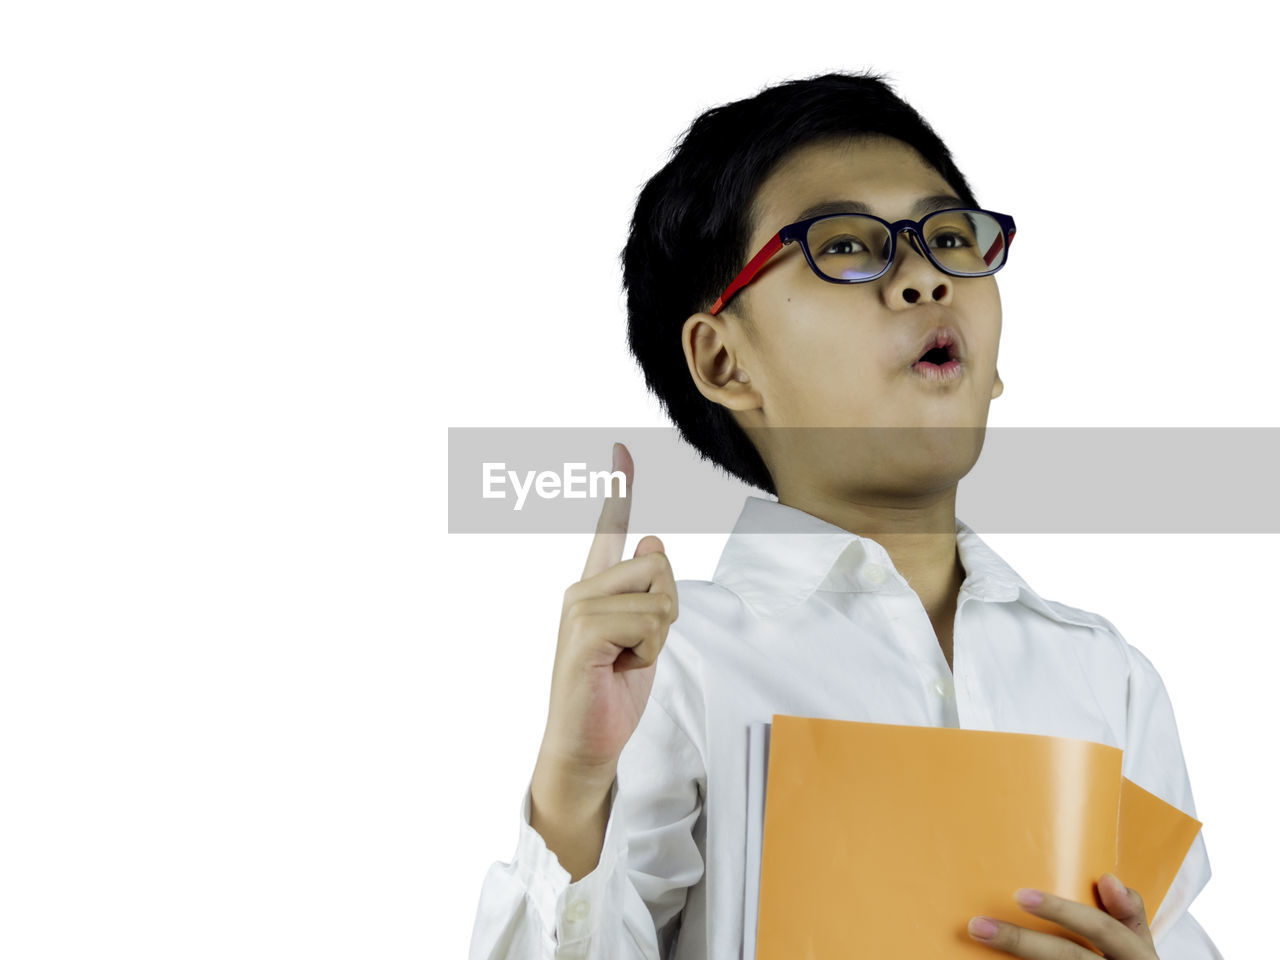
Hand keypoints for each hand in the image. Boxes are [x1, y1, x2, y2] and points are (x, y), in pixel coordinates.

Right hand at [537, 442, 678, 779]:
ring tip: (626, 660)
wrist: (585, 745)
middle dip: (667, 610)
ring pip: (659, 595)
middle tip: (637, 647)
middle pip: (658, 565)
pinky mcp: (583, 631)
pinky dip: (646, 651)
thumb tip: (654, 541)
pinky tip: (619, 669)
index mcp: (595, 587)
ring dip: (657, 637)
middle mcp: (582, 589)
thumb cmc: (611, 692)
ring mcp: (578, 607)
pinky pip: (647, 620)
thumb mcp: (643, 637)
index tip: (622, 449)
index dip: (618, 488)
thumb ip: (648, 592)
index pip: (609, 530)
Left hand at [967, 873, 1157, 958]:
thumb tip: (1107, 879)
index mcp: (1138, 956)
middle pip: (1068, 956)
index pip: (1101, 928)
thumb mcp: (1141, 946)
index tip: (1020, 895)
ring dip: (1014, 957)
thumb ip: (1128, 914)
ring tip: (980, 940)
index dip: (1062, 912)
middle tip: (978, 925)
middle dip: (1020, 941)